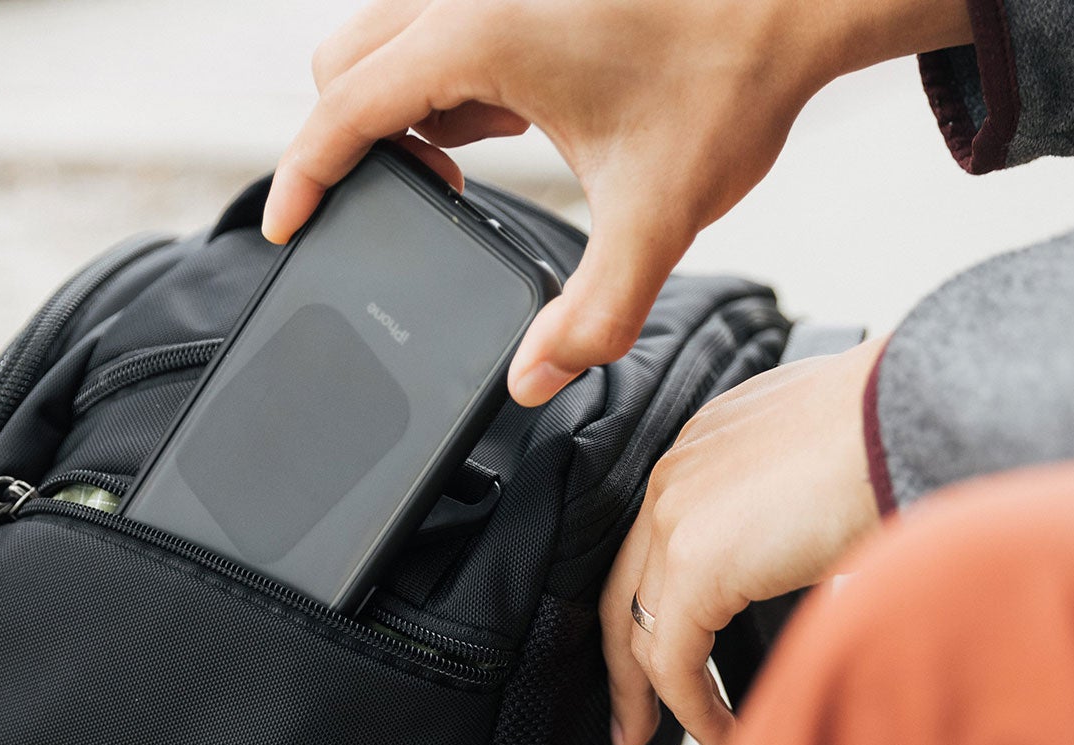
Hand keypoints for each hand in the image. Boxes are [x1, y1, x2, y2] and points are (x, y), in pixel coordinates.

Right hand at [265, 0, 970, 405]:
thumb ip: (596, 313)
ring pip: (386, 40)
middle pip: (342, 64)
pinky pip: (439, 29)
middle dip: (347, 142)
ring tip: (453, 175)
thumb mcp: (656, 218)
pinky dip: (443, 83)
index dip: (302, 179)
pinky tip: (504, 127)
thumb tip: (537, 379)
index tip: (287, 230)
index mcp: (475, 35)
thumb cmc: (726, 80)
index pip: (340, 110)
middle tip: (398, 205)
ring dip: (396, 109)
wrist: (787, 4)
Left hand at [603, 338, 885, 744]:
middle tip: (635, 722)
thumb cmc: (898, 429)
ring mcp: (675, 516)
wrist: (913, 412)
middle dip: (630, 667)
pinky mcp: (694, 565)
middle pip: (629, 588)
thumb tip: (809, 553)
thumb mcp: (824, 467)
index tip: (665, 658)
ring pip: (646, 633)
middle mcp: (675, 473)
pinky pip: (675, 661)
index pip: (655, 544)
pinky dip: (699, 713)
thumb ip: (792, 510)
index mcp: (702, 445)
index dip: (656, 607)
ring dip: (670, 703)